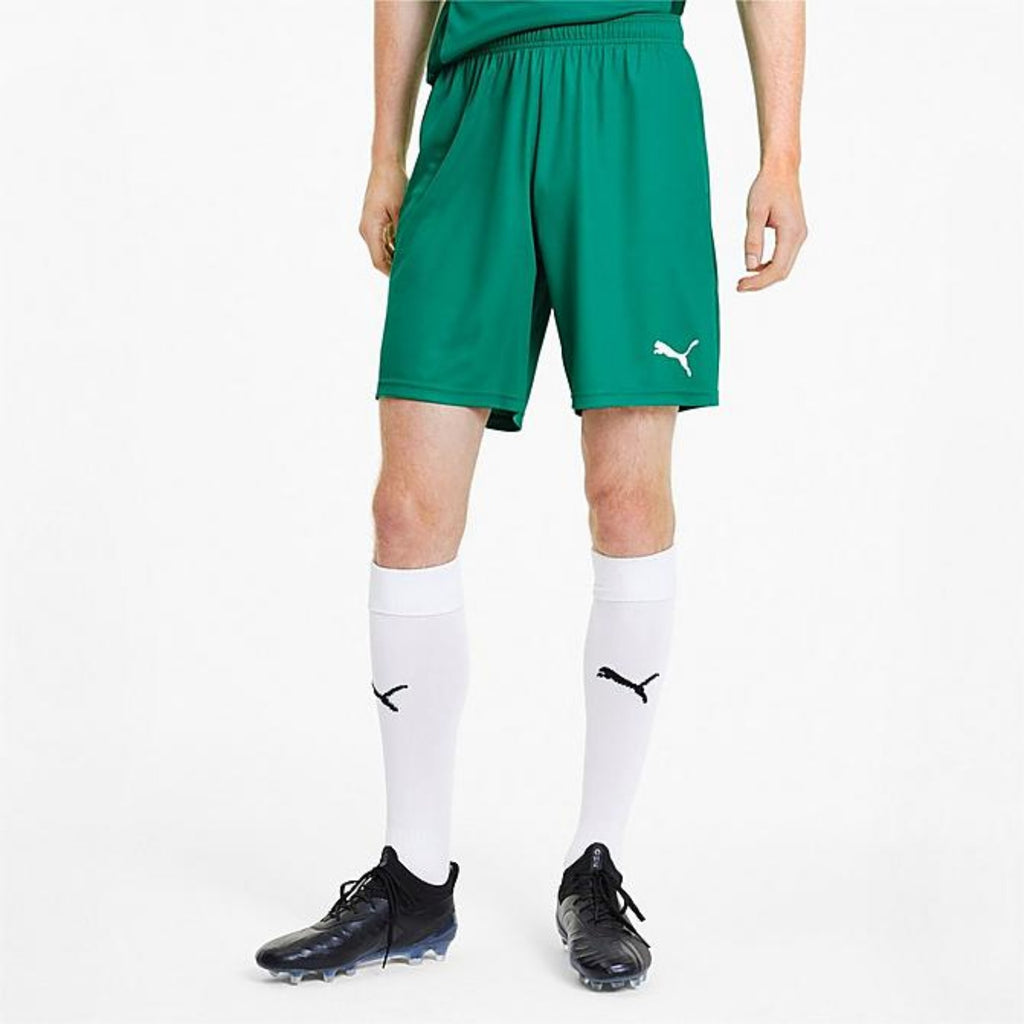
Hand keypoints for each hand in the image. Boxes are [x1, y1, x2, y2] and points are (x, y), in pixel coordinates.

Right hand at [359, 161, 407, 275]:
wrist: (386, 164)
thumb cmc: (394, 184)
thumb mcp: (402, 211)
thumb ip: (403, 234)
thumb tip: (410, 253)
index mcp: (370, 229)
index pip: (378, 261)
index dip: (392, 273)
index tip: (406, 280)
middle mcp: (366, 230)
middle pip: (380, 258)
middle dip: (395, 267)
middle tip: (414, 274)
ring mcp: (369, 226)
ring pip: (382, 250)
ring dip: (396, 257)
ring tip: (414, 263)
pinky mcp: (375, 221)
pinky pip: (384, 240)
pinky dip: (395, 247)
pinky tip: (409, 248)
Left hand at [737, 164, 806, 291]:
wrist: (782, 169)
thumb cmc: (767, 186)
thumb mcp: (755, 213)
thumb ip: (753, 239)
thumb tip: (749, 266)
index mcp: (791, 232)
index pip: (776, 269)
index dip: (758, 281)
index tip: (740, 285)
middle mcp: (799, 236)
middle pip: (782, 272)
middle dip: (761, 282)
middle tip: (739, 286)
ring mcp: (799, 235)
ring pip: (784, 266)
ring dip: (765, 276)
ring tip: (745, 278)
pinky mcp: (795, 233)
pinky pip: (784, 257)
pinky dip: (769, 266)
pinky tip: (754, 265)